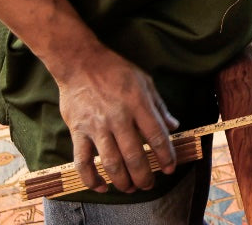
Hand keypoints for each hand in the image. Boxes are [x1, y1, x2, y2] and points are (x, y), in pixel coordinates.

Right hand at [56, 46, 178, 192]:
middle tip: (149, 185)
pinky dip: (91, 178)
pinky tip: (100, 186)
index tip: (171, 168)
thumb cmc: (116, 70)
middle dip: (144, 175)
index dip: (165, 155)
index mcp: (138, 104)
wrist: (80, 62)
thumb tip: (174, 125)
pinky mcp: (78, 131)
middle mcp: (118, 117)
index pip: (156, 136)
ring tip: (130, 188)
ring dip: (122, 181)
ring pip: (111, 162)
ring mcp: (96, 126)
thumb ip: (159, 106)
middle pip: (134, 155)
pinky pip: (83, 161)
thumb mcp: (145, 81)